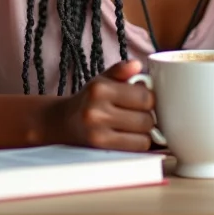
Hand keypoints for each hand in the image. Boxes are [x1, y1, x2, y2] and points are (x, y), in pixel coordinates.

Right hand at [40, 60, 155, 150]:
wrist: (63, 123)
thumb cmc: (89, 99)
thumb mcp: (102, 79)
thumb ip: (121, 70)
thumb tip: (137, 64)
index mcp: (100, 89)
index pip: (144, 96)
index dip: (150, 98)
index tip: (145, 99)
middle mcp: (97, 111)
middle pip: (146, 118)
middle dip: (148, 116)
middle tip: (140, 113)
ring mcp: (98, 133)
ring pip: (144, 137)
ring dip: (145, 132)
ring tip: (134, 125)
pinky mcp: (101, 150)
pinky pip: (135, 149)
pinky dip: (138, 143)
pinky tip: (129, 136)